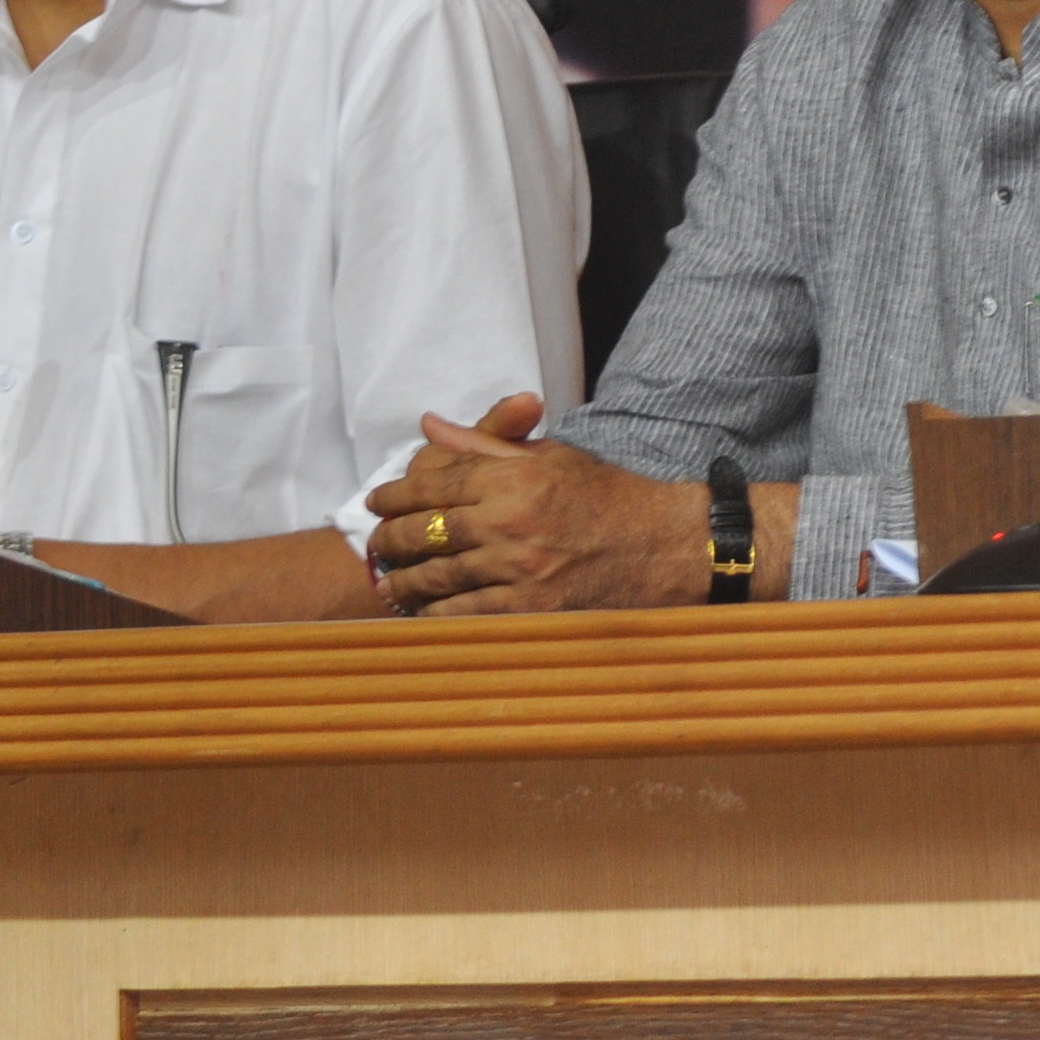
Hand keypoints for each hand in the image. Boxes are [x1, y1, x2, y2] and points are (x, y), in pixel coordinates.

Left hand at [363, 398, 703, 615]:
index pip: (435, 484)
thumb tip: (429, 425)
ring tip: (389, 581)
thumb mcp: (550, 458)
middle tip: (375, 544)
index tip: (375, 503)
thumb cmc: (608, 497)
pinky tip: (423, 613)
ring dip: (404, 581)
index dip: (395, 494)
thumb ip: (484, 445)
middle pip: (426, 530)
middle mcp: (512, 521)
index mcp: (516, 477)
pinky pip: (463, 615)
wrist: (664, 547)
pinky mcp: (530, 608)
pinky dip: (435, 615)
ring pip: (438, 576)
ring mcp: (519, 568)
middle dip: (390, 538)